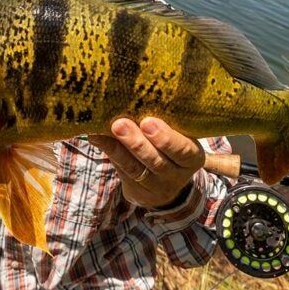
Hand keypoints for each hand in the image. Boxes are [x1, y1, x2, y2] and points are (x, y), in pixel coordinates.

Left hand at [88, 117, 204, 208]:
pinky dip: (108, 153)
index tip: (148, 121)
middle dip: (136, 143)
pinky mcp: (137, 192)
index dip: (165, 138)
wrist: (167, 182)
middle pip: (156, 161)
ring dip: (117, 149)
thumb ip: (166, 124)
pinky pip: (121, 172)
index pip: (182, 150)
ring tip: (102, 131)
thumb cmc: (172, 147)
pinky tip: (96, 138)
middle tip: (120, 124)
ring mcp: (156, 187)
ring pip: (135, 168)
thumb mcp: (180, 137)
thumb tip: (139, 96)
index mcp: (192, 158)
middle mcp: (176, 176)